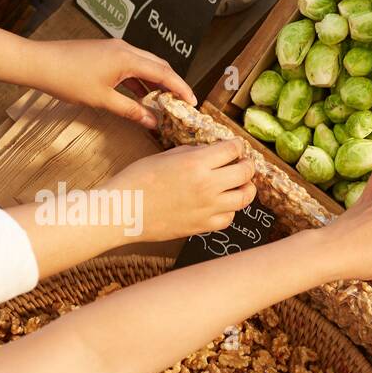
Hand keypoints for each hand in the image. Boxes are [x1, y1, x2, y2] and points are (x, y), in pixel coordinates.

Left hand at [31, 39, 196, 128]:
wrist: (38, 62)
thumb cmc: (67, 79)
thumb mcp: (103, 100)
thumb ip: (131, 111)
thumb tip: (152, 122)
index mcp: (127, 58)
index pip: (164, 74)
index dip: (181, 89)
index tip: (192, 103)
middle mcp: (124, 49)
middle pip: (159, 65)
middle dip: (173, 84)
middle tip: (181, 103)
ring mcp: (114, 49)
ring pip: (145, 64)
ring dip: (156, 82)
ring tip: (163, 102)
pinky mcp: (105, 52)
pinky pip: (131, 64)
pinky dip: (140, 79)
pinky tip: (141, 94)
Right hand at [100, 141, 254, 240]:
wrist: (123, 210)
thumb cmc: (137, 180)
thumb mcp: (165, 155)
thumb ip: (193, 153)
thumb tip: (212, 152)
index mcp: (197, 163)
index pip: (232, 150)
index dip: (237, 146)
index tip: (237, 146)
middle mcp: (208, 185)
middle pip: (245, 173)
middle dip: (248, 165)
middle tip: (245, 163)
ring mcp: (208, 208)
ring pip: (244, 198)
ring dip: (246, 188)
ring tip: (242, 184)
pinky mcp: (204, 226)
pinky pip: (229, 218)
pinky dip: (230, 210)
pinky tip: (223, 204)